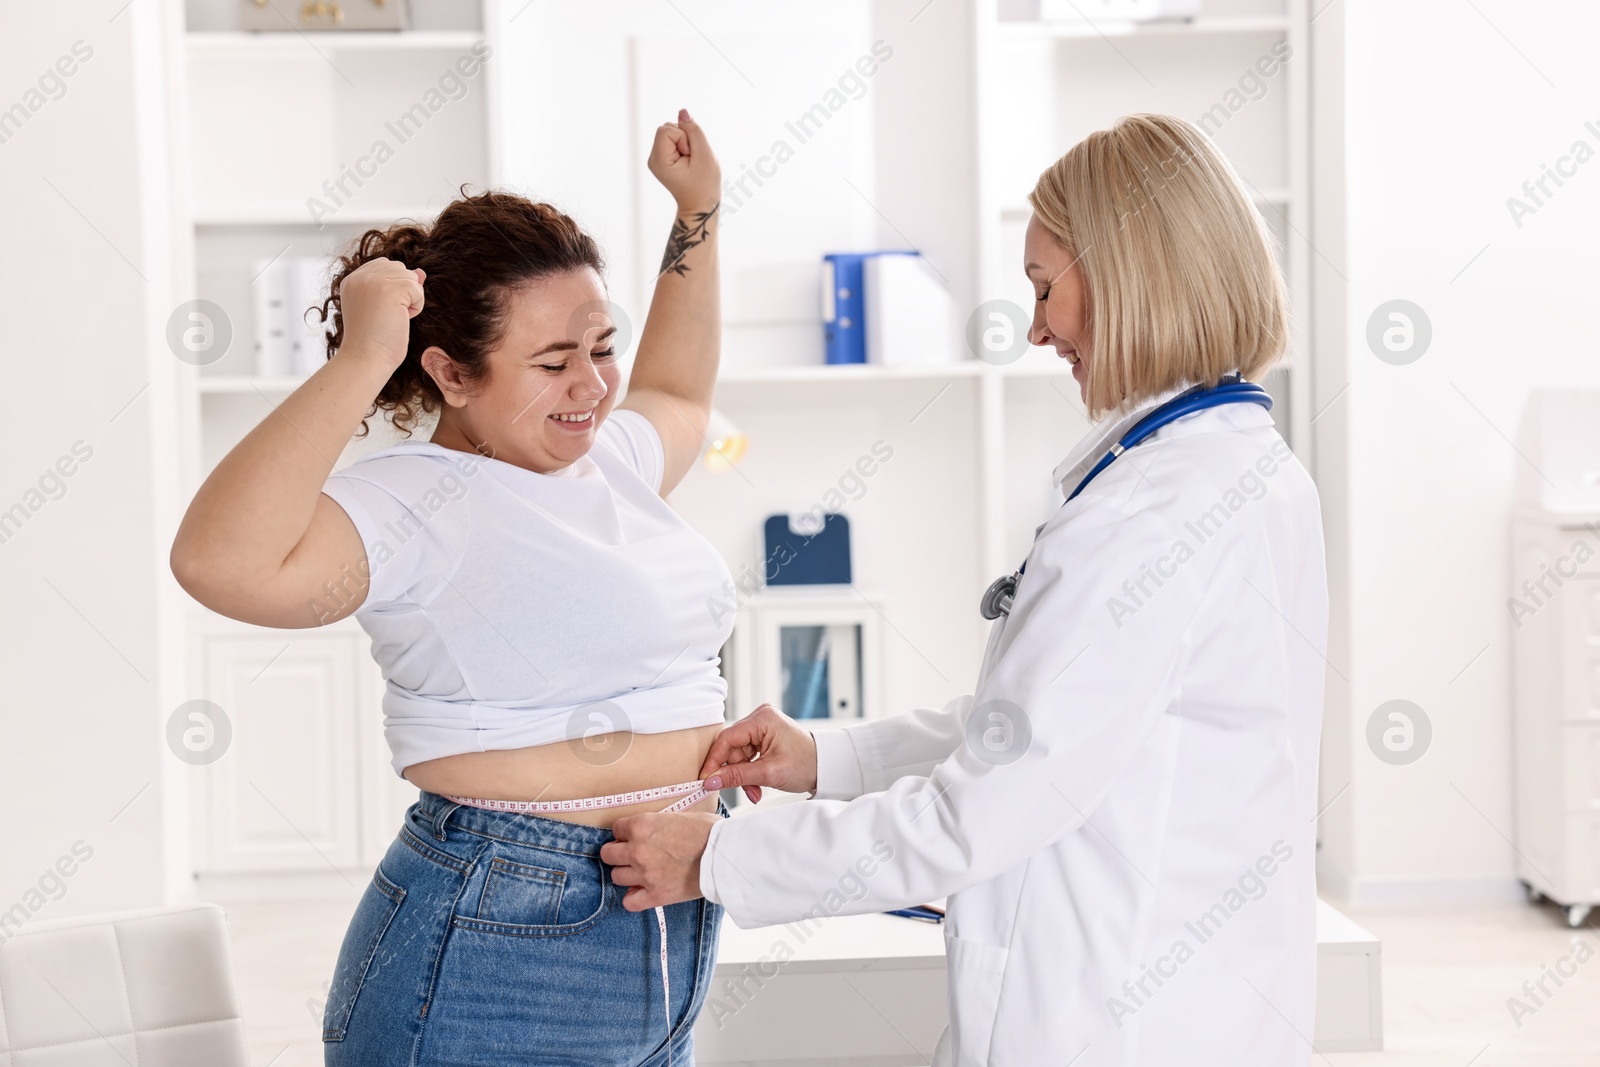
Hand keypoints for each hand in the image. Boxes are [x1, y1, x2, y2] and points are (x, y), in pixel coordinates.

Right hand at [337, 258, 425, 368]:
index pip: (384, 265)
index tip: (381, 310)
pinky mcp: (390, 289)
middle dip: (403, 292)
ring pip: (411, 278)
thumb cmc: (375, 340)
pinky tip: (401, 320)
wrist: (366, 359)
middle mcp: (360, 276)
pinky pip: (418, 290)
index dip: (393, 287)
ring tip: (392, 318)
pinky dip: (416, 308)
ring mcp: (374, 281)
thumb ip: (398, 285)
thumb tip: (420, 272)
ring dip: (410, 300)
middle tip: (387, 315)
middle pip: (400, 268)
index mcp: (352, 280)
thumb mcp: (384, 307)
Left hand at [602, 811, 718, 910]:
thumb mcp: (679, 816)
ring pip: (616, 876)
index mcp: (642, 825)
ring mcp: (645, 874)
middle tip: (632, 854)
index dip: (625, 833)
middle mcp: (637, 850)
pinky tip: (642, 891)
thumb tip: (652, 829)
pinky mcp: (655, 895)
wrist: (725, 855)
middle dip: (618, 853)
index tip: (633, 837)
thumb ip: (658, 823)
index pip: (616, 829)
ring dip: (627, 874)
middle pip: (608, 854)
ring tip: (641, 872)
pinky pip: (629, 902)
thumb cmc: (708, 832)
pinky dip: (633, 898)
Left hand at [647, 108, 720, 213]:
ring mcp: (656, 158)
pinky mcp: (662, 157)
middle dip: (684, 139)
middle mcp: (653, 158)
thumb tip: (682, 111)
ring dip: (685, 142)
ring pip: (671, 132)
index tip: (689, 156)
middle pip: (667, 128)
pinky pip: (673, 139)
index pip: (667, 130)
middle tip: (691, 160)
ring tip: (690, 162)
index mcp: (659, 161)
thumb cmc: (705, 184)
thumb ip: (694, 130)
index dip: (683, 137)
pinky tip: (688, 161)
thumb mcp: (705, 155)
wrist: (700, 205)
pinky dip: (684, 146)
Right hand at [697, 704, 818, 804]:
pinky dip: (750, 771)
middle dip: (736, 772)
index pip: (727, 738)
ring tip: (755, 791)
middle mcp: (760, 718)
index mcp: (763, 719)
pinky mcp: (764, 736)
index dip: (715, 760)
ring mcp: (762, 726)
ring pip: (738, 754)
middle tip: (744, 791)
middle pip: (732, 747)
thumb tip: (710, 780)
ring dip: (743, 775)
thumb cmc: (806, 765)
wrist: (827, 767)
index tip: (706, 779)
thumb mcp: (769, 773)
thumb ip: (737, 776)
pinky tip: (758, 784)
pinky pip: (747, 754)